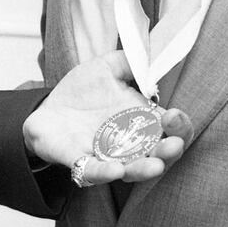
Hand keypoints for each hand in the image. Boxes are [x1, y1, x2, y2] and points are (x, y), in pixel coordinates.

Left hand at [22, 51, 190, 184]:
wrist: (48, 110)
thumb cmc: (81, 92)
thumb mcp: (105, 68)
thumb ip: (128, 60)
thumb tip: (149, 53)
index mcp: (141, 121)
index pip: (171, 129)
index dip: (179, 125)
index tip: (173, 116)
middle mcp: (130, 143)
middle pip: (159, 154)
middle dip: (170, 151)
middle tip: (174, 144)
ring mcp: (107, 156)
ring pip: (132, 169)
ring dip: (144, 169)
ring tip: (155, 166)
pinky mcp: (81, 162)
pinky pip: (95, 172)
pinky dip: (106, 173)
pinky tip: (116, 170)